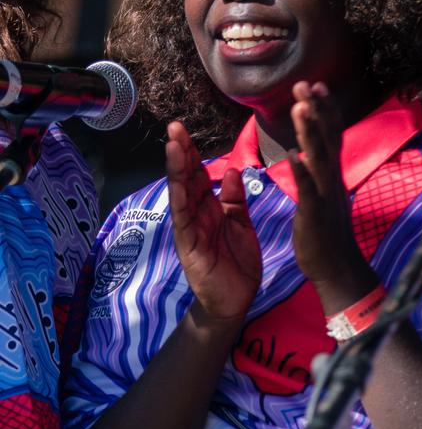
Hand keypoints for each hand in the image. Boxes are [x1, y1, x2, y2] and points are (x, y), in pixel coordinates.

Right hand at [166, 121, 260, 321]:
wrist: (234, 302)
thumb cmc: (236, 264)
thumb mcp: (240, 225)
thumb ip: (235, 200)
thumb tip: (232, 171)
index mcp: (209, 208)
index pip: (198, 175)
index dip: (193, 152)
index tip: (186, 129)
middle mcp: (195, 215)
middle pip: (186, 178)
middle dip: (180, 152)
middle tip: (174, 125)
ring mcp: (189, 229)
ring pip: (181, 194)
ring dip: (176, 169)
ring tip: (172, 144)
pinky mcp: (189, 246)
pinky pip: (184, 219)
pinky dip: (180, 199)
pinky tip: (178, 182)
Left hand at [288, 82, 375, 313]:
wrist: (338, 270)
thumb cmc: (327, 234)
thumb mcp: (325, 196)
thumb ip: (321, 173)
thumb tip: (313, 153)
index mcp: (332, 175)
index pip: (331, 135)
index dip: (324, 110)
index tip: (316, 86)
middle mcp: (332, 180)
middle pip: (327, 138)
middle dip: (316, 110)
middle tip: (305, 83)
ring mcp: (326, 196)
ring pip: (319, 158)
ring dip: (310, 131)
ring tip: (299, 107)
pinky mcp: (316, 215)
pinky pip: (309, 190)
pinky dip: (303, 172)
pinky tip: (293, 156)